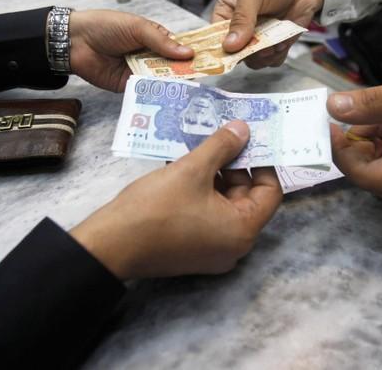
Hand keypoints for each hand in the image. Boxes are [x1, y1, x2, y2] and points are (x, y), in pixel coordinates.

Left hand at [69, 9, 193, 91]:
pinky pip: (146, 91)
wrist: (75, 41)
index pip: (179, 48)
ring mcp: (140, 72)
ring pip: (162, 80)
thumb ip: (161, 41)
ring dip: (174, 85)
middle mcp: (150, 56)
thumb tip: (188, 53)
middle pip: (173, 67)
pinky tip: (170, 98)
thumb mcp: (137, 28)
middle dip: (187, 72)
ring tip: (192, 91)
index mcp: (154, 38)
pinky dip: (156, 94)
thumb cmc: (106, 26)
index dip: (193, 54)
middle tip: (205, 81)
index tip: (210, 61)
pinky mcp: (129, 86)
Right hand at [71, 121, 282, 279]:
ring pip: (224, 205)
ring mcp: (212, 252)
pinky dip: (201, 192)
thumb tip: (243, 129)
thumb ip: (222, 146)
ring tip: (198, 147)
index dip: (262, 161)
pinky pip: (207, 216)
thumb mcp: (192, 170)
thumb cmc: (156, 208)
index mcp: (242, 230)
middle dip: (233, 165)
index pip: (270, 192)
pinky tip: (183, 167)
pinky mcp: (192, 250)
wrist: (111, 244)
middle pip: (246, 197)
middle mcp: (233, 246)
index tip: (248, 138)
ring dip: (214, 176)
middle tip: (220, 136)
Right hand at [212, 0, 322, 67]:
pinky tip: (283, 40)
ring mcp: (257, 40)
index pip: (213, 37)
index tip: (230, 51)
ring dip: (265, 55)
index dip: (220, 47)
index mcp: (226, 14)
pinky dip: (278, 55)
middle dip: (248, 53)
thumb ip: (242, 17)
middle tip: (260, 44)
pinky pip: (272, 61)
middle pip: (234, 54)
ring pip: (253, 61)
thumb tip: (230, 45)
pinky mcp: (275, 46)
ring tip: (275, 41)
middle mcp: (239, 30)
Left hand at [327, 72, 381, 205]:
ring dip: (368, 137)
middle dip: (357, 141)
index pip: (366, 175)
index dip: (342, 150)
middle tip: (359, 109)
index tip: (330, 122)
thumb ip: (379, 102)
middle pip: (367, 172)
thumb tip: (333, 108)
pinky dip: (379, 139)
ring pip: (372, 166)